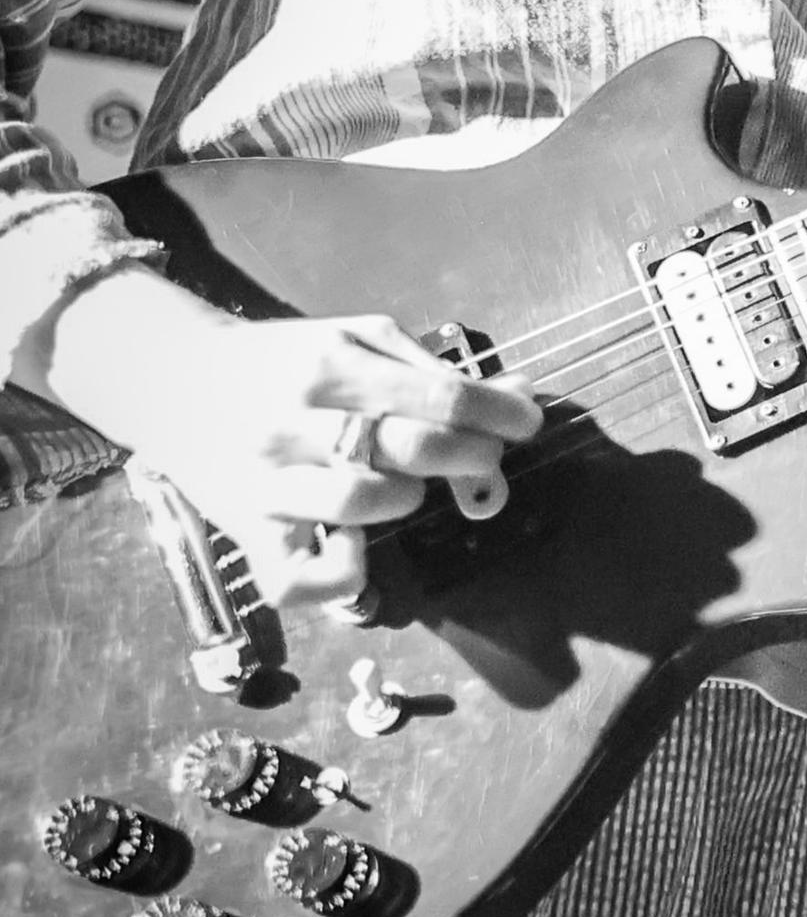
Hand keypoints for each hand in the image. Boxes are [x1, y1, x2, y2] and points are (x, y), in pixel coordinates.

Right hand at [36, 267, 543, 613]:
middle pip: (413, 449)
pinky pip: (300, 577)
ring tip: (410, 486)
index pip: (441, 396)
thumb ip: (430, 368)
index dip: (500, 415)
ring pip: (362, 503)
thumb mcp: (352, 339)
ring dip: (410, 499)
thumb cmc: (281, 362)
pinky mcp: (246, 531)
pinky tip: (355, 543)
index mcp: (330, 368)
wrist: (172, 381)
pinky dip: (343, 573)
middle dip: (473, 457)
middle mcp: (295, 423)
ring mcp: (267, 481)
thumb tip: (518, 394)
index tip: (525, 423)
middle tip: (484, 457)